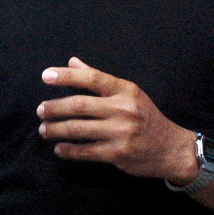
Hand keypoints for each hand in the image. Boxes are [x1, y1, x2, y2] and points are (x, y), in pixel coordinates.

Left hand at [36, 57, 197, 182]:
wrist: (173, 149)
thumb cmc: (147, 117)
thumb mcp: (129, 94)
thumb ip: (99, 79)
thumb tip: (72, 61)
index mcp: (126, 90)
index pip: (92, 78)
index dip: (67, 76)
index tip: (46, 75)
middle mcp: (123, 109)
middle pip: (80, 105)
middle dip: (55, 107)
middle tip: (40, 110)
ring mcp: (121, 132)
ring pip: (79, 129)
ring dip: (56, 129)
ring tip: (44, 129)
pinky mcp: (118, 153)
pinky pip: (86, 151)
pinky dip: (69, 150)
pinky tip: (59, 149)